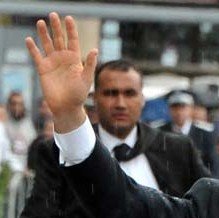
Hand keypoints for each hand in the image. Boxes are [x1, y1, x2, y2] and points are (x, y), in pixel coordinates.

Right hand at [25, 13, 96, 131]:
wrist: (66, 107)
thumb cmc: (79, 94)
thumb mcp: (86, 78)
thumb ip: (90, 64)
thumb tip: (95, 49)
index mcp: (75, 59)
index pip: (73, 40)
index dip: (71, 29)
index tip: (68, 18)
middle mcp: (63, 58)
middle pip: (59, 39)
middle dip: (56, 27)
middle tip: (53, 15)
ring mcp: (52, 62)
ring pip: (47, 44)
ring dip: (43, 34)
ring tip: (40, 22)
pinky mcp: (43, 69)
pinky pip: (37, 56)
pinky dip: (32, 48)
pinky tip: (29, 39)